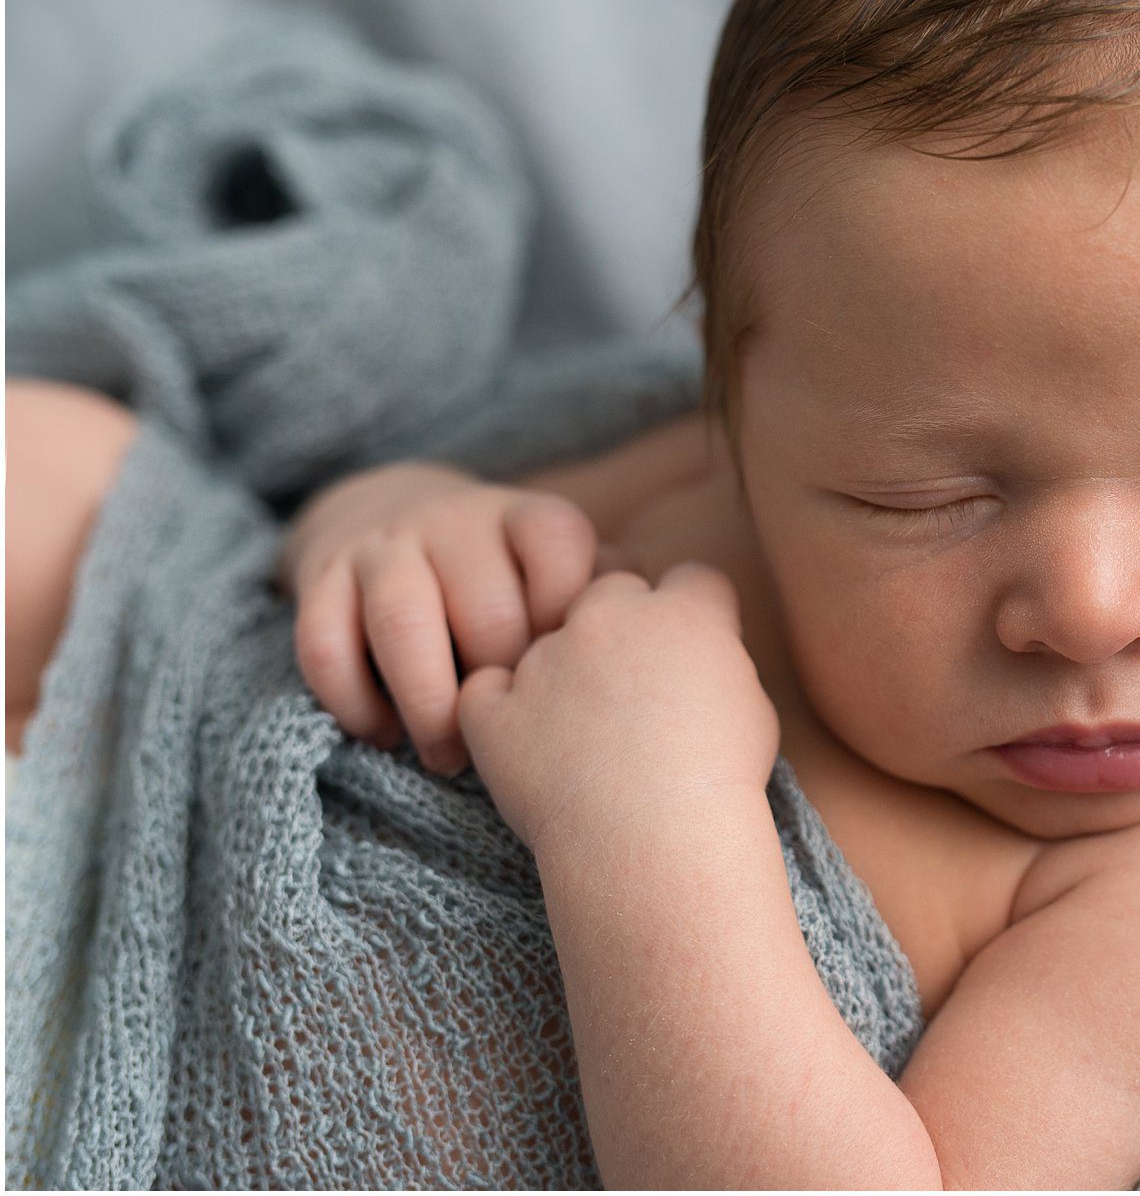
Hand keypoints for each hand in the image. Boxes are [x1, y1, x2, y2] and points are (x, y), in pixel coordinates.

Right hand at [282, 460, 631, 772]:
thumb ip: (612, 594)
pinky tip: (384, 735)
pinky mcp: (320, 581)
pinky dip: (355, 702)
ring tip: (448, 757)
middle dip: (502, 682)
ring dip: (428, 703)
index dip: (570, 612)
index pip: (559, 542)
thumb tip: (686, 634)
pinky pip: (325, 645)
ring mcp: (384, 548)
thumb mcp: (561, 568)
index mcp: (524, 517)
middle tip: (519, 737)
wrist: (387, 514)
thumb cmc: (508, 576)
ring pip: (402, 622)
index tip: (582, 675)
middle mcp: (453, 521)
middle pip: (484, 603)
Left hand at [456, 562, 780, 854]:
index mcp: (684, 613)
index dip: (695, 613)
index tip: (694, 653)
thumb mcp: (753, 709)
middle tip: (634, 693)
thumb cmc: (720, 784)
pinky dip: (500, 713)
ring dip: (561, 676)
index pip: (693, 579)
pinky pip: (484, 691)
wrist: (656, 840)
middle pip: (612, 591)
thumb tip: (700, 662)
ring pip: (548, 643)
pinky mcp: (498, 709)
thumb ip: (720, 663)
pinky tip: (530, 747)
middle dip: (622, 629)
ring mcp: (546, 660)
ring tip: (586, 744)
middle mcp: (610, 617)